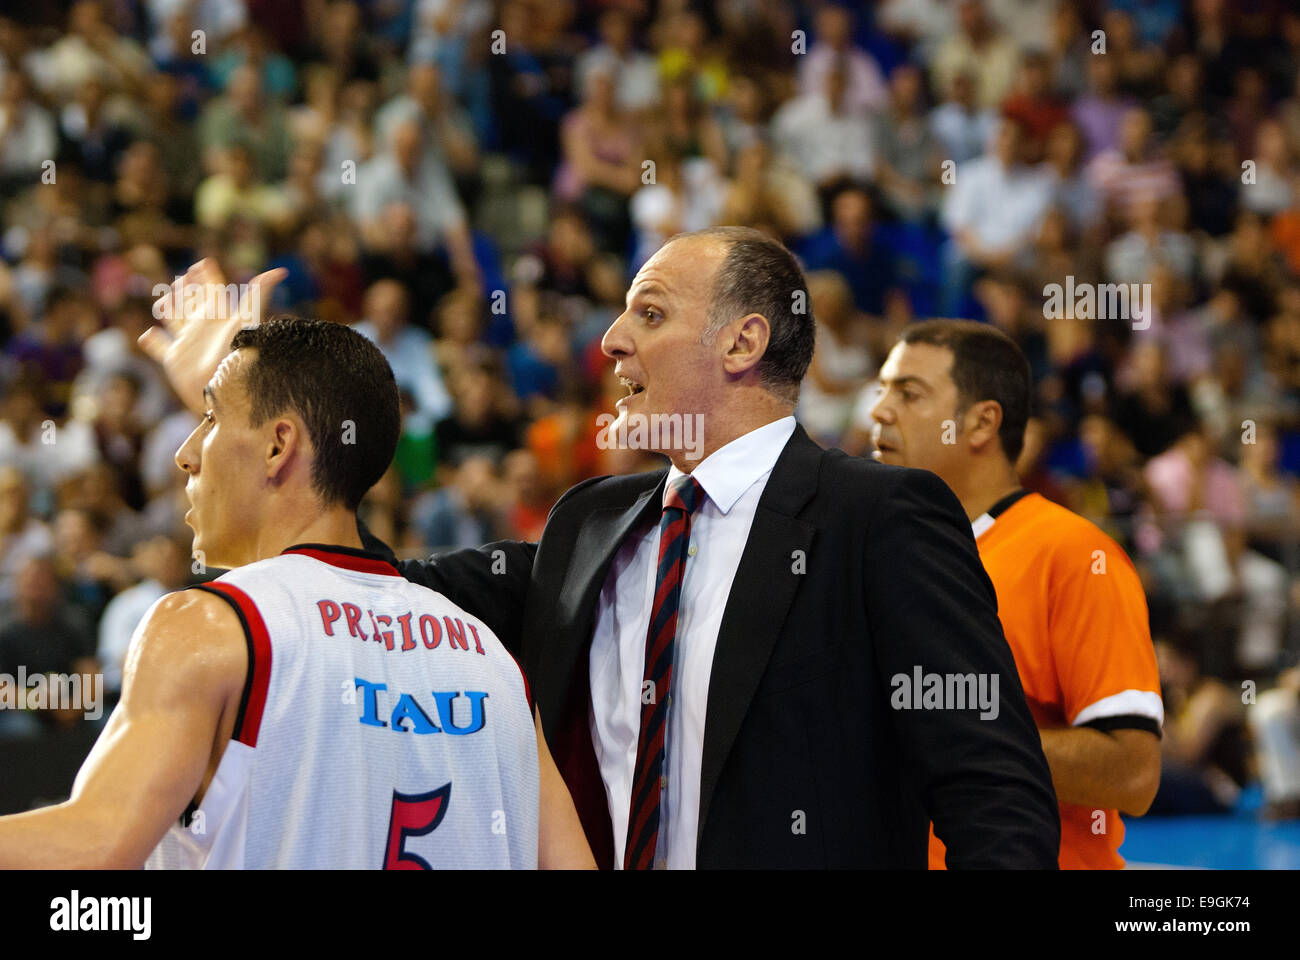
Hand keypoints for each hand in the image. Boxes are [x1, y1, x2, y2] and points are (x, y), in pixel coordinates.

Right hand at [138, 258, 286, 412]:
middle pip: (192, 302)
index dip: (208, 275)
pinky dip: (152, 342)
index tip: (203, 263)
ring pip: (174, 320)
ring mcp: (188, 342)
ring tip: (165, 301)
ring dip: (169, 308)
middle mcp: (203, 327)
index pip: (213, 289)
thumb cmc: (239, 353)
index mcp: (219, 315)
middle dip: (187, 289)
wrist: (228, 387)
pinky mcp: (174, 358)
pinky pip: (159, 348)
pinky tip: (148, 335)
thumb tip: (281, 271)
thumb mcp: (249, 319)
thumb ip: (260, 293)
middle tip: (182, 278)